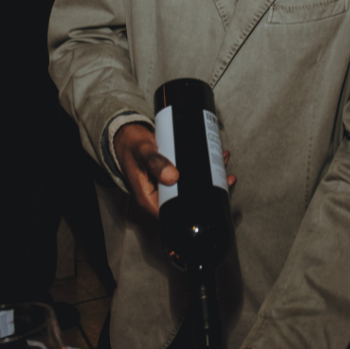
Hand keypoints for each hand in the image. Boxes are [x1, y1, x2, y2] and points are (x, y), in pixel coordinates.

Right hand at [114, 122, 236, 218]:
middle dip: (208, 189)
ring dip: (209, 176)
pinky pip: (189, 175)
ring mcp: (167, 184)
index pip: (175, 213)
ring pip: (191, 187)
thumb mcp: (141, 152)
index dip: (194, 210)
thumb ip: (154, 162)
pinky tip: (214, 158)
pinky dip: (202, 167)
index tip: (210, 199)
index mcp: (150, 198)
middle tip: (224, 176)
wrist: (125, 135)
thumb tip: (172, 177)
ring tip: (222, 161)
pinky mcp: (172, 174)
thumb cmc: (130, 145)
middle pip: (188, 200)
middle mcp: (160, 194)